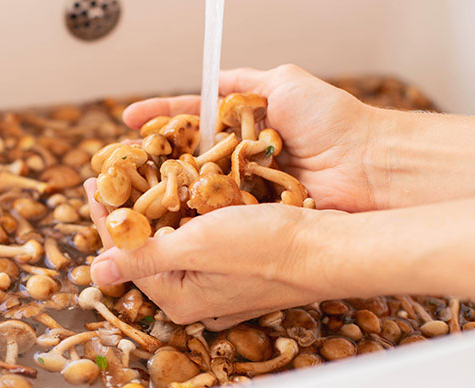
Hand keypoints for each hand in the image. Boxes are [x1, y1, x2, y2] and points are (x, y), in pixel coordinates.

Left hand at [84, 179, 341, 329]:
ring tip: (135, 172)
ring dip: (151, 204)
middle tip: (111, 173)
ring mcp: (211, 277)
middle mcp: (191, 292)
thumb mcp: (196, 249)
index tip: (93, 182)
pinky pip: (194, 231)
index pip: (124, 255)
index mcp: (176, 297)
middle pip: (144, 246)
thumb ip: (143, 258)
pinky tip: (175, 183)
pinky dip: (181, 206)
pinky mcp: (230, 260)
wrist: (326, 247)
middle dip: (126, 208)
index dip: (105, 216)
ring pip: (169, 235)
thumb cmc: (264, 249)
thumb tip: (96, 272)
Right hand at [123, 64, 381, 211]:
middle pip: (186, 157)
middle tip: (118, 162)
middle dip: (152, 159)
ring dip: (165, 190)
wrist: (365, 166)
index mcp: (243, 126)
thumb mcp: (282, 81)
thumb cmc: (330, 120)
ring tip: (129, 190)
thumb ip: (243, 80)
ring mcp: (244, 189)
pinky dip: (193, 216)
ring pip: (195, 189)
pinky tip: (165, 215)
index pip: (190, 119)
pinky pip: (216, 215)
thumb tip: (212, 74)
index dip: (159, 118)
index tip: (126, 120)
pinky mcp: (253, 217)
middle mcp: (238, 159)